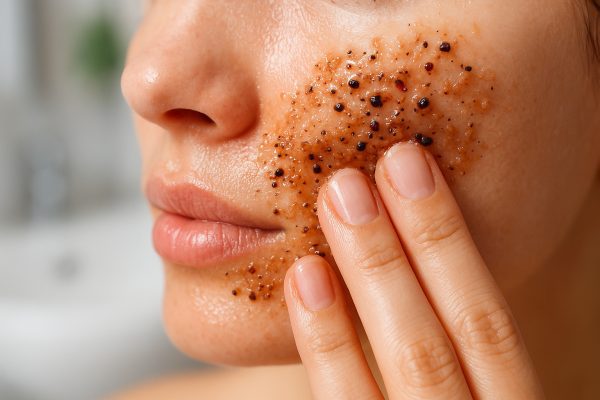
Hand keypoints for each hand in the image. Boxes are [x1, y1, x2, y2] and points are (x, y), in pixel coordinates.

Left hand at [284, 142, 544, 398]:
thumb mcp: (464, 395)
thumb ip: (449, 351)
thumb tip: (410, 242)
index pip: (493, 327)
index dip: (456, 244)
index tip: (415, 165)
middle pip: (463, 331)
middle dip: (429, 239)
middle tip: (390, 160)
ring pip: (417, 360)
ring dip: (377, 269)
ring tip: (339, 196)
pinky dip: (327, 340)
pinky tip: (305, 276)